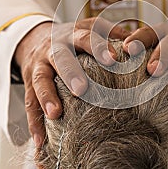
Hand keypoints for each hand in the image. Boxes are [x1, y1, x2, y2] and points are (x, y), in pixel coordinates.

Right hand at [14, 17, 129, 147]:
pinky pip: (29, 102)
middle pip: (61, 58)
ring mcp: (39, 66)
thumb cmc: (73, 39)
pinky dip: (34, 122)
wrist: (37, 39)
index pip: (86, 38)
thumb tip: (137, 43)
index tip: (112, 59)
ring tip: (55, 114)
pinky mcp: (29, 83)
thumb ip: (113, 32)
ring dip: (47, 96)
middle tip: (81, 89)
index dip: (98, 47)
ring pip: (40, 80)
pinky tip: (41, 140)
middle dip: (70, 73)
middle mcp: (54, 49)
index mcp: (73, 35)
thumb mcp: (91, 28)